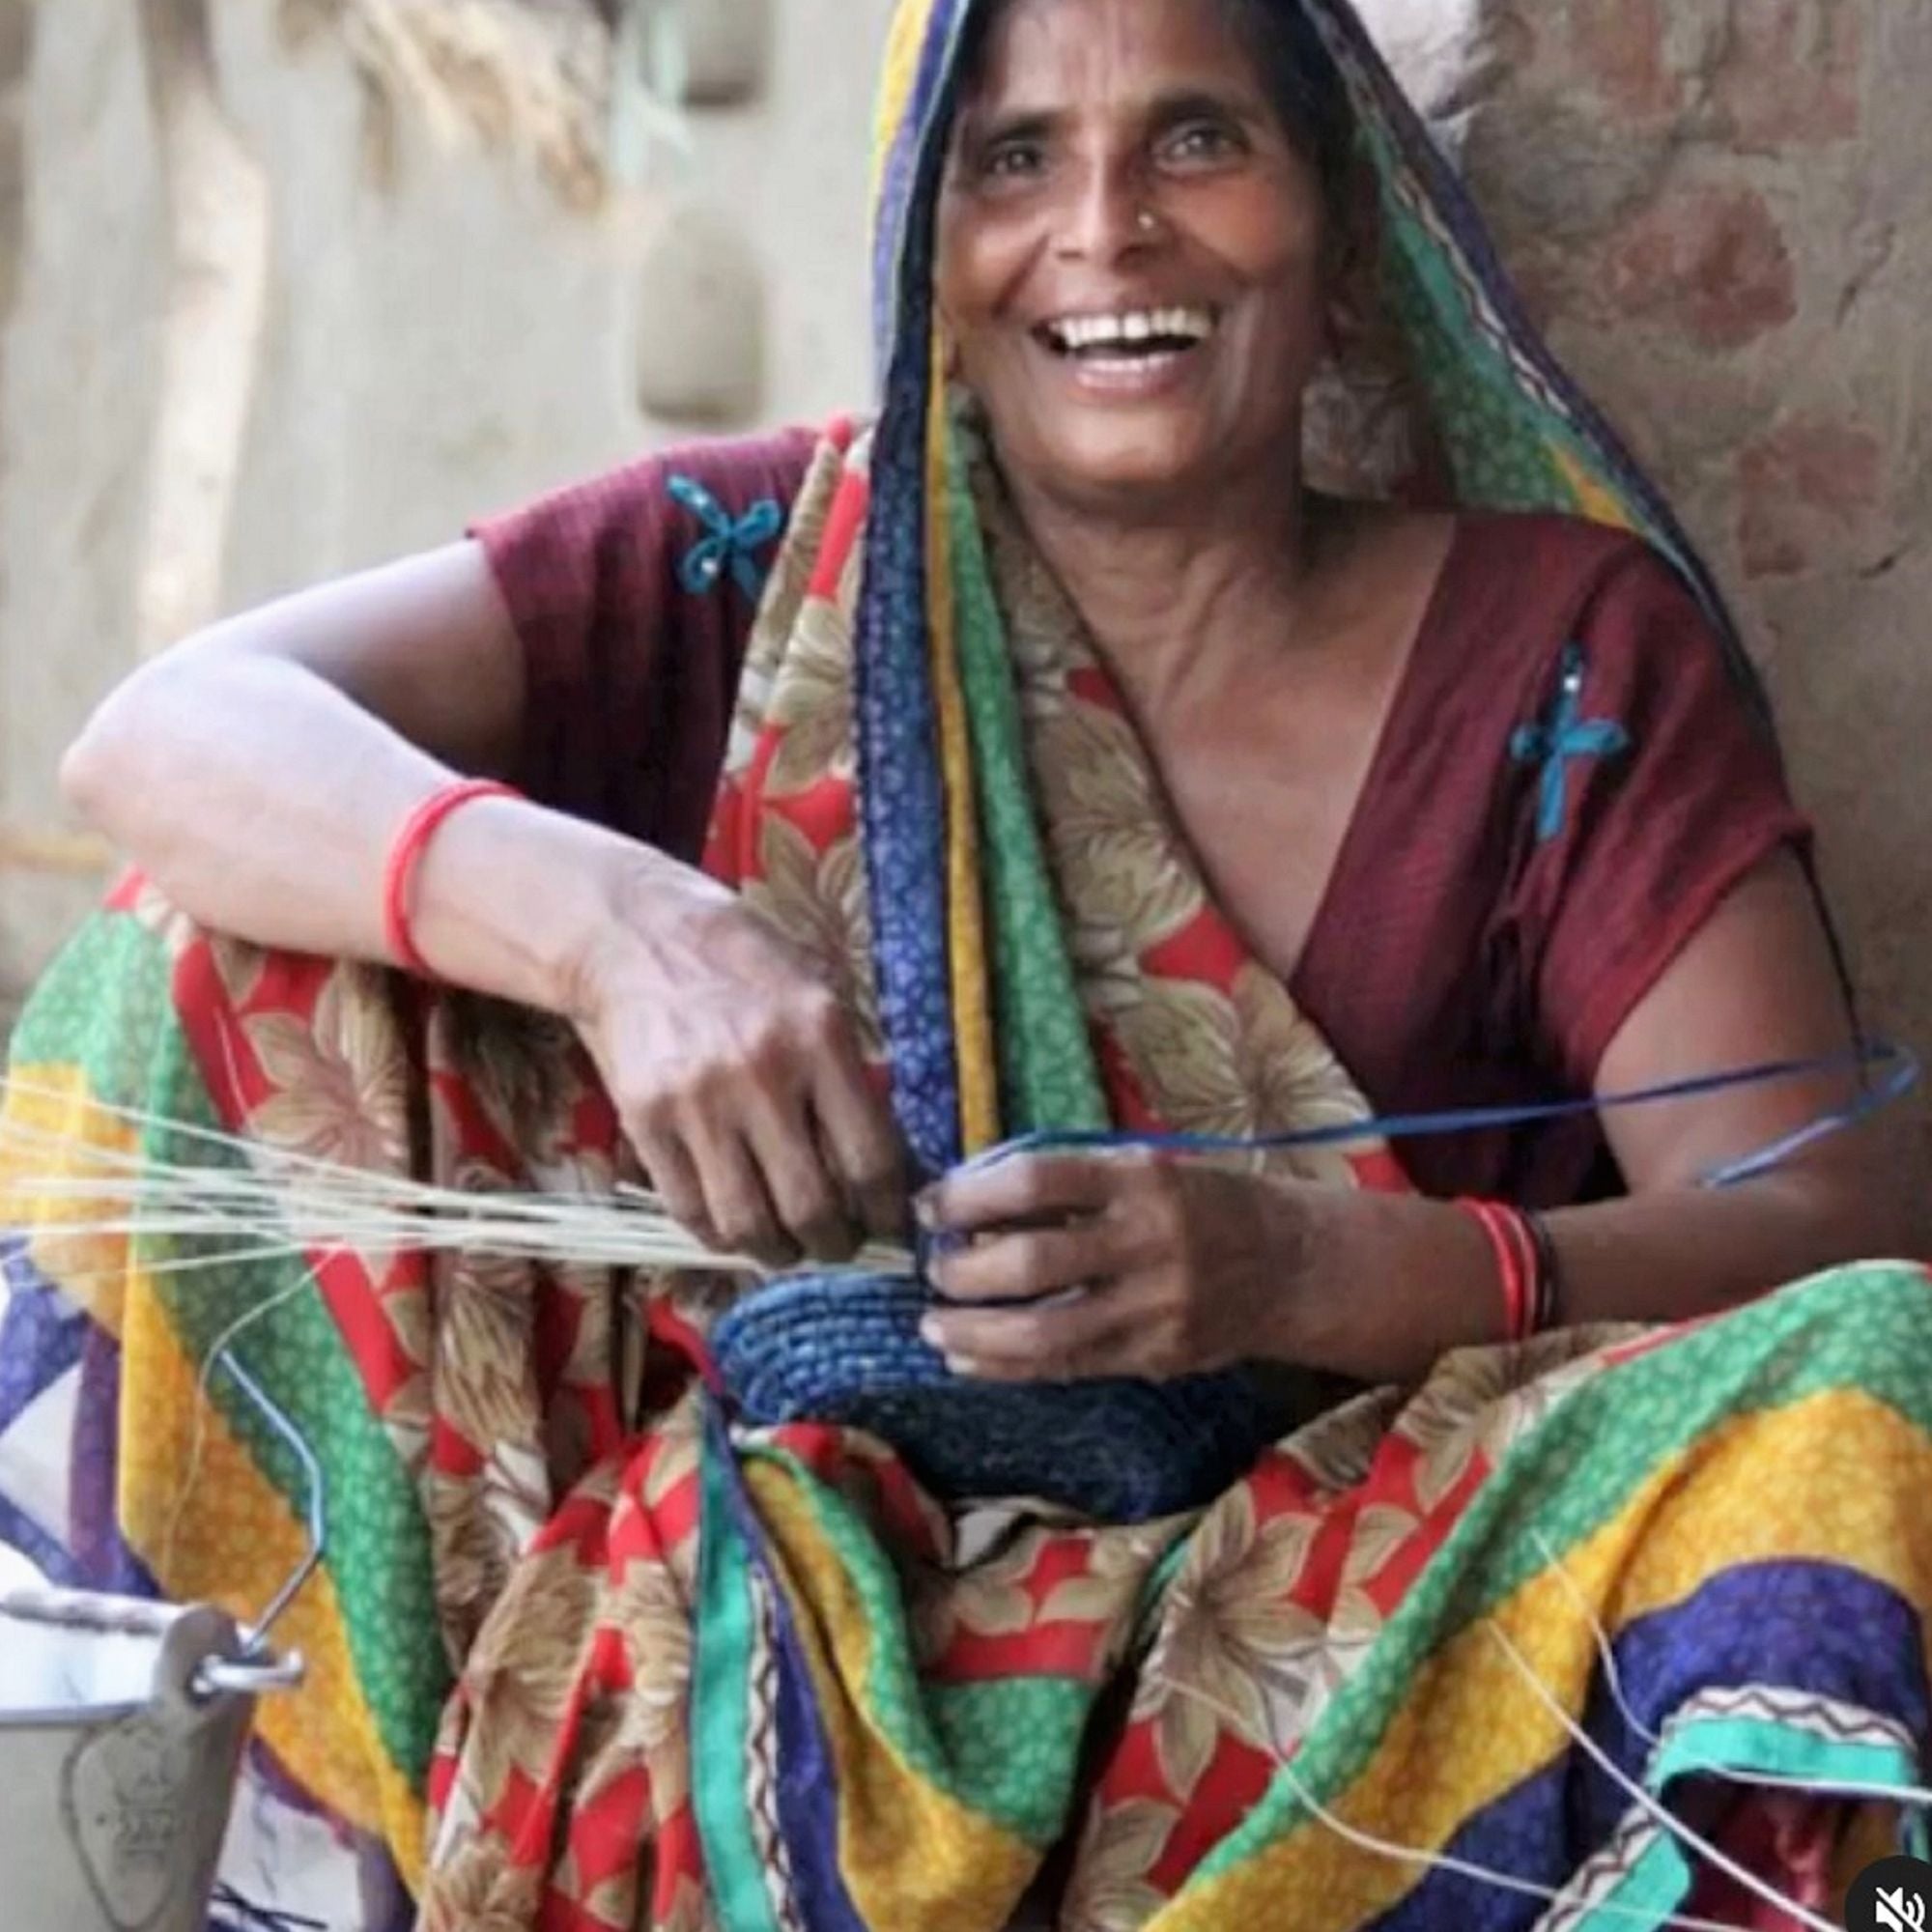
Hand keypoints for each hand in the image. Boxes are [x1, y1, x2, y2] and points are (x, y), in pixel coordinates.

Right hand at [567, 856, 905, 1265]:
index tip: (888, 1225)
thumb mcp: (817, 994)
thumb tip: (891, 1167)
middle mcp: (763, 1073)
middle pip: (811, 1206)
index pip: (869, 1159)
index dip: (885, 1212)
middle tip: (837, 1245)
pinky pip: (688, 1208)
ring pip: (747, 1222)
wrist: (633, 935)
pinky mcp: (645, 1119)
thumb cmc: (741, 963)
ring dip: (774, 1252)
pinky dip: (716, 1234)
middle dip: (833, 1244)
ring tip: (785, 1246)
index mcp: (820, 1037)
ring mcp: (698, 1101)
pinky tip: (732, 1226)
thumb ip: (850, 1074)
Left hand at [916, 1150, 1317, 1381]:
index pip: (1035, 1181)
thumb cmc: (1204, 1202)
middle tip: (933, 1270)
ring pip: (1044, 1331)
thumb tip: (971, 1201)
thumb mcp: (1147, 1168)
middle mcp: (1148, 1241)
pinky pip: (1068, 1367)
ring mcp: (1155, 1306)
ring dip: (974, 1331)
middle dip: (965, 1271)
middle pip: (1033, 1262)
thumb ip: (1072, 1183)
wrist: (1293, 1263)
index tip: (929, 1207)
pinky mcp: (1157, 1355)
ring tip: (934, 1325)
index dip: (969, 1195)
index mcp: (1140, 1178)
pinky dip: (1008, 1365)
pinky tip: (969, 1358)